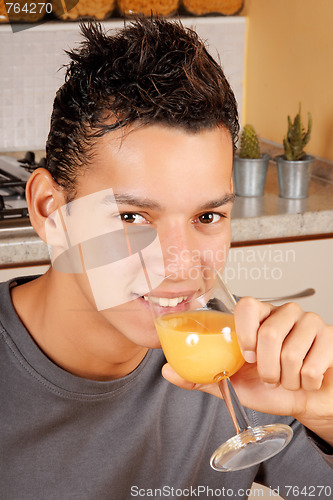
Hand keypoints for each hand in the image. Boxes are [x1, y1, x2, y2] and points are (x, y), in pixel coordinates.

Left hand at [162, 298, 332, 446]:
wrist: (306, 401)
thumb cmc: (271, 387)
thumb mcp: (235, 383)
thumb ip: (204, 376)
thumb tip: (168, 371)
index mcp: (259, 317)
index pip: (247, 305)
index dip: (245, 332)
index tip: (246, 356)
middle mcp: (284, 313)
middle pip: (269, 334)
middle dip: (266, 369)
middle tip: (269, 377)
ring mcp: (310, 322)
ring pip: (291, 352)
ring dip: (286, 379)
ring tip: (288, 378)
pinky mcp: (330, 337)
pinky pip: (313, 365)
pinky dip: (306, 383)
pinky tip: (307, 379)